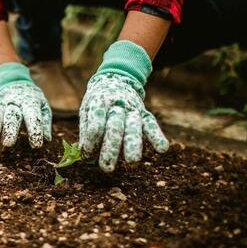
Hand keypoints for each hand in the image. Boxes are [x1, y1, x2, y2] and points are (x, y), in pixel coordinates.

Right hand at [0, 63, 51, 147]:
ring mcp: (2, 105)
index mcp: (30, 102)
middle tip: (8, 144)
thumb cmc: (32, 101)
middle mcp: (14, 103)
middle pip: (12, 116)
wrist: (15, 83)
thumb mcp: (43, 107)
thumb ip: (44, 122)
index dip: (35, 130)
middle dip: (9, 129)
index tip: (36, 145)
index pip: (33, 116)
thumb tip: (47, 139)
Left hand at [79, 41, 168, 171]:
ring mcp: (132, 109)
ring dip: (133, 145)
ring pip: (134, 127)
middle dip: (110, 148)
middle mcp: (117, 105)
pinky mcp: (143, 113)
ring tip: (132, 162)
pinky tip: (162, 149)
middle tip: (106, 168)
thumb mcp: (86, 109)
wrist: (116, 79)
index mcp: (99, 102)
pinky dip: (157, 135)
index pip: (95, 122)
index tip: (87, 156)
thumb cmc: (98, 102)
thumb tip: (84, 153)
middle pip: (114, 127)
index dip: (91, 140)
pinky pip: (151, 124)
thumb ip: (86, 129)